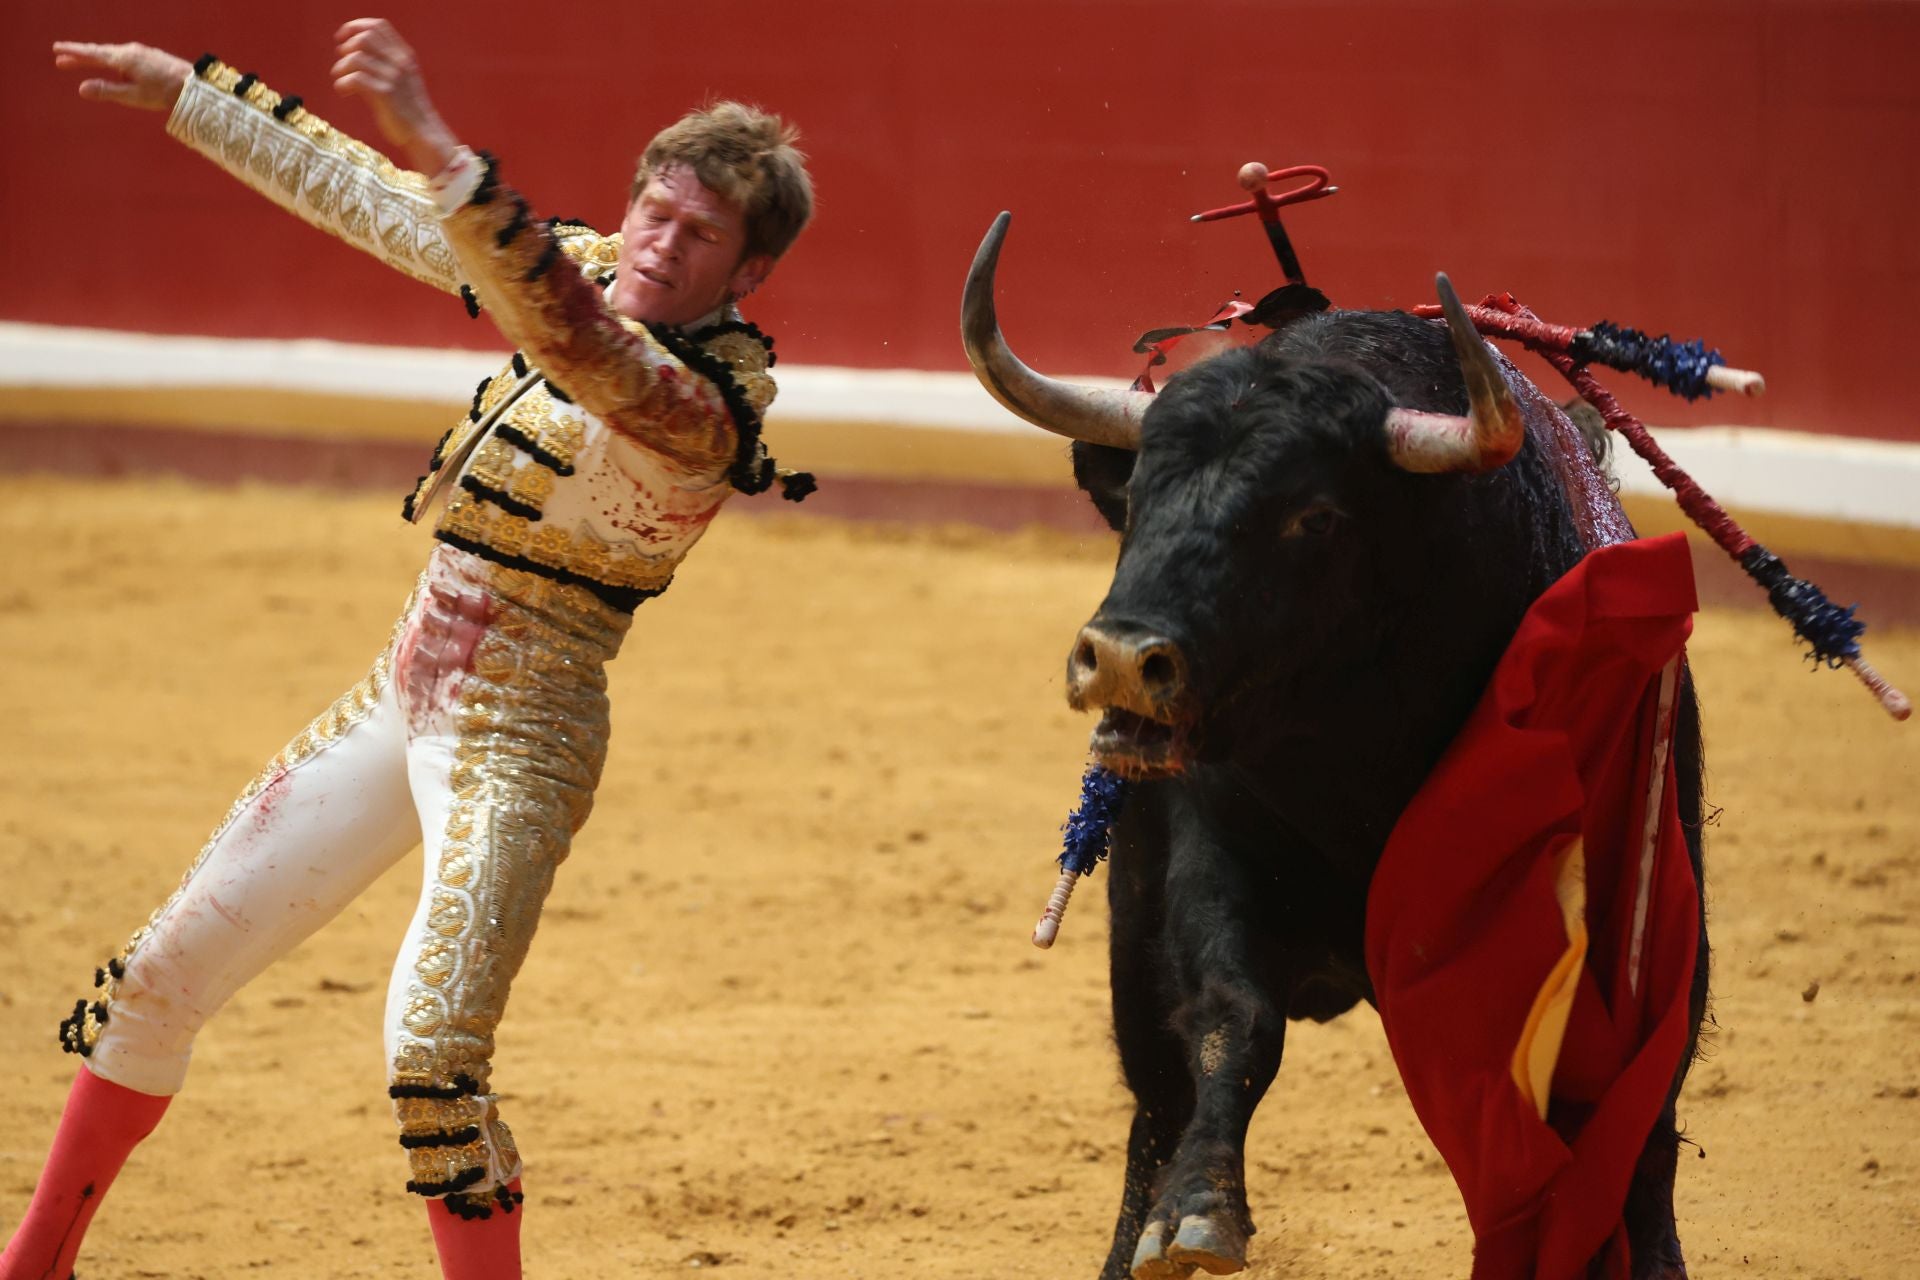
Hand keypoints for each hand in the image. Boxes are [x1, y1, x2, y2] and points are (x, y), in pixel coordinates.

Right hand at [52, 41, 190, 110]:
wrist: (193, 86)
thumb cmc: (164, 93)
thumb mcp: (133, 96)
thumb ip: (107, 91)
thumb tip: (81, 88)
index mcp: (122, 59)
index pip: (91, 54)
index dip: (73, 53)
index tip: (57, 50)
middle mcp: (129, 51)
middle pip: (99, 52)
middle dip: (80, 55)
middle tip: (61, 58)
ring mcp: (141, 52)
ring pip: (112, 54)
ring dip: (96, 58)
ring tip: (83, 62)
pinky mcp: (150, 56)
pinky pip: (125, 57)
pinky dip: (112, 61)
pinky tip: (114, 70)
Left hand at [332, 18, 460, 174]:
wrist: (424, 133)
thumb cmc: (409, 108)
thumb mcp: (403, 78)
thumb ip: (386, 62)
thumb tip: (355, 51)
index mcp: (405, 55)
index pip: (379, 26)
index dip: (356, 27)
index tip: (343, 38)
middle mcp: (400, 63)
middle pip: (365, 38)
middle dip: (346, 47)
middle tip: (343, 63)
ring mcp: (393, 78)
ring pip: (356, 58)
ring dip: (341, 67)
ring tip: (341, 79)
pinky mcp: (385, 94)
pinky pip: (355, 79)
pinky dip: (342, 83)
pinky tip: (344, 92)